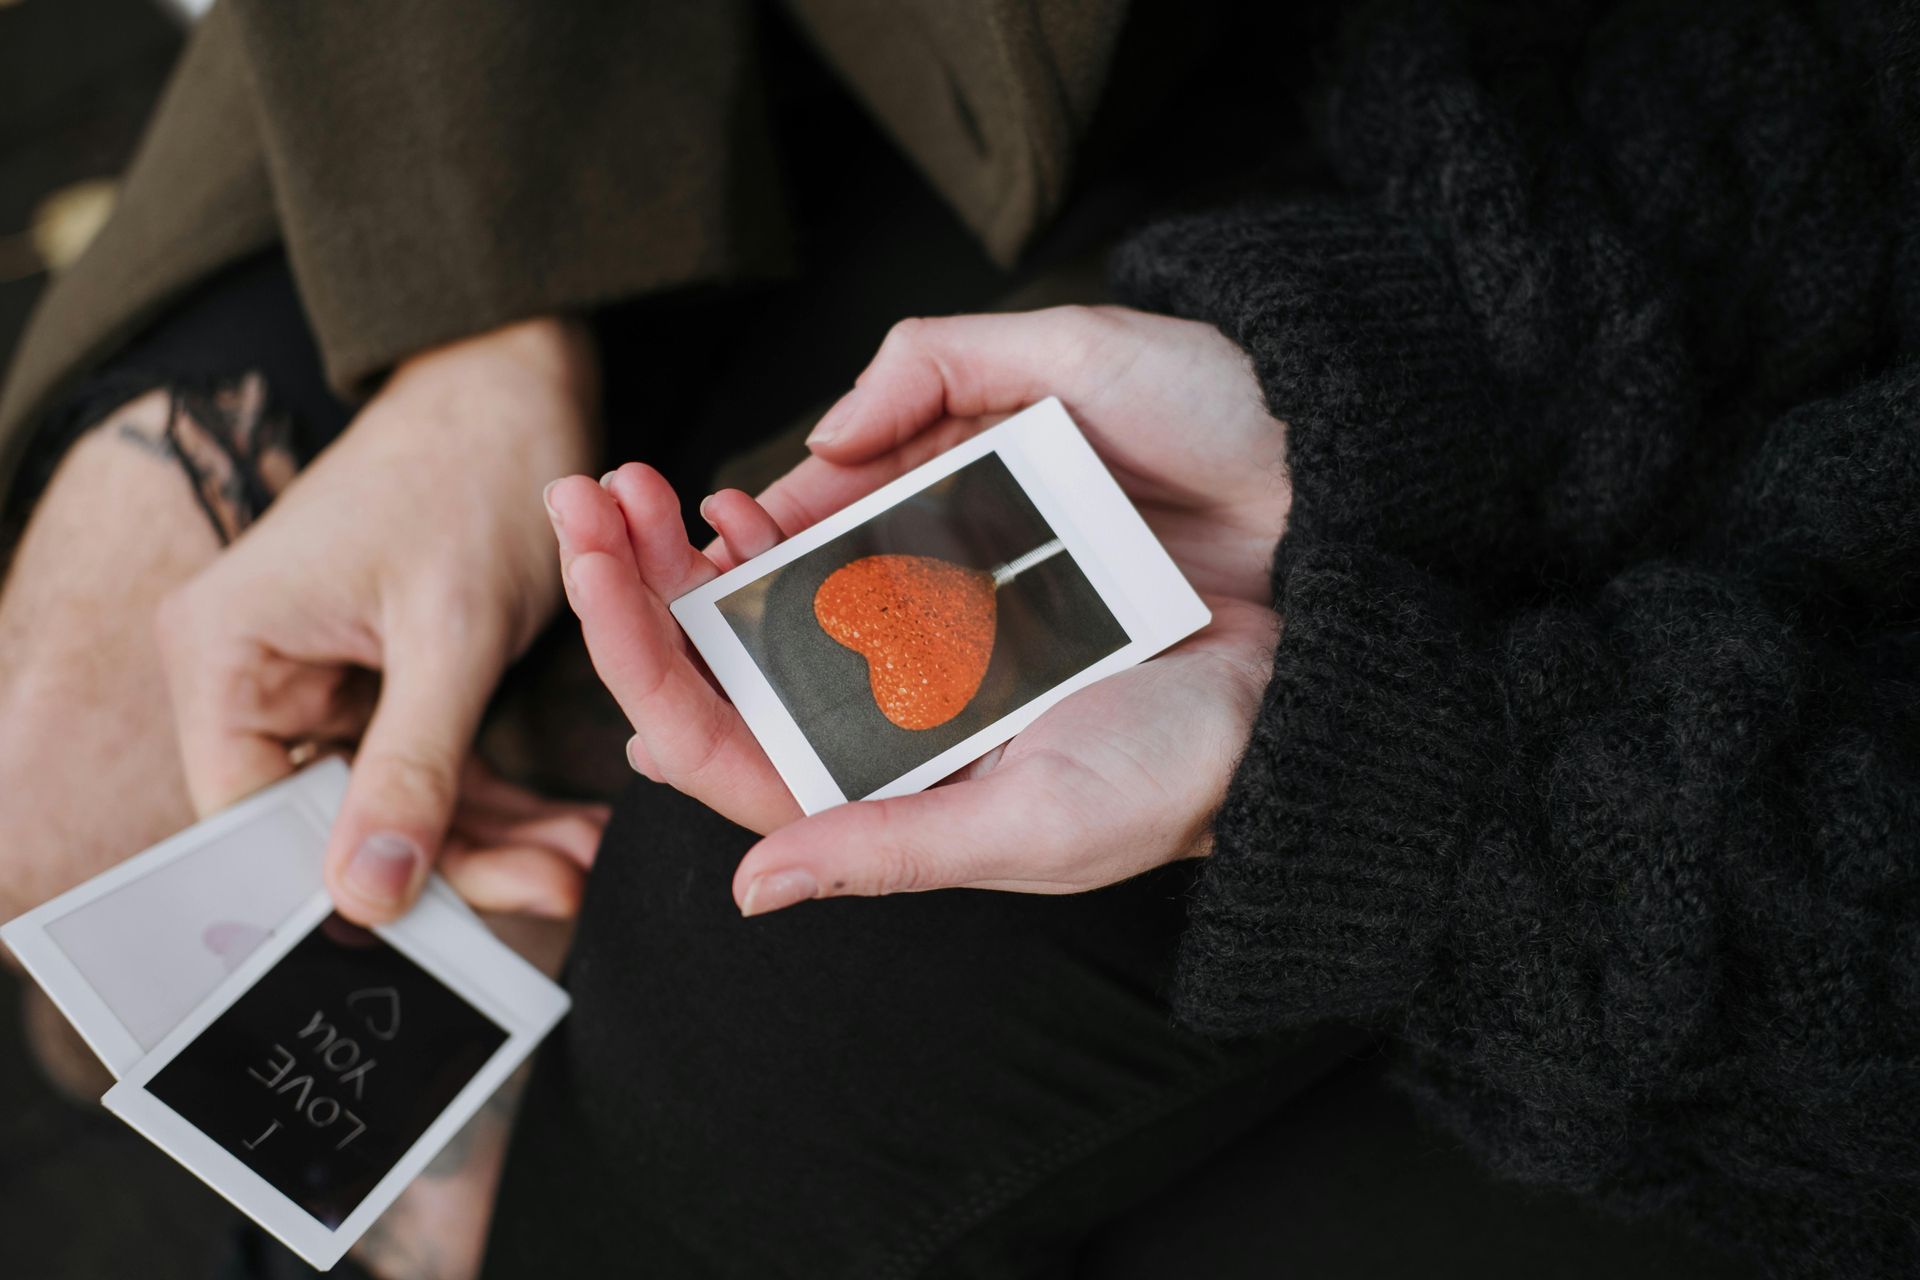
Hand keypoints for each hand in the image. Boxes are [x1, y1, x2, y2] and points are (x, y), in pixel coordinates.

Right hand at [158, 317, 604, 923]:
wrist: (514, 383)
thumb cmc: (470, 474)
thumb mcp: (449, 633)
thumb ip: (412, 768)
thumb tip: (366, 897)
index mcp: (224, 654)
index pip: (258, 820)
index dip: (341, 883)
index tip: (436, 934)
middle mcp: (251, 673)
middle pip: (333, 819)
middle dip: (449, 859)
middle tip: (555, 886)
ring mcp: (317, 679)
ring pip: (395, 801)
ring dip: (492, 835)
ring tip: (580, 856)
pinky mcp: (382, 679)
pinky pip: (432, 765)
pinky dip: (499, 795)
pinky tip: (567, 824)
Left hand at [549, 305, 1285, 913]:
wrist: (1302, 662)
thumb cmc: (1184, 762)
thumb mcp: (1039, 824)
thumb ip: (891, 848)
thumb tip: (750, 889)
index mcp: (878, 785)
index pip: (719, 736)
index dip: (641, 658)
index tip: (596, 574)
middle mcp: (877, 715)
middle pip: (719, 655)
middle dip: (639, 581)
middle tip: (582, 499)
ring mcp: (911, 638)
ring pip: (767, 596)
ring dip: (696, 543)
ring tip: (647, 488)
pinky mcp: (957, 570)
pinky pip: (849, 540)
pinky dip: (796, 512)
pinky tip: (760, 492)